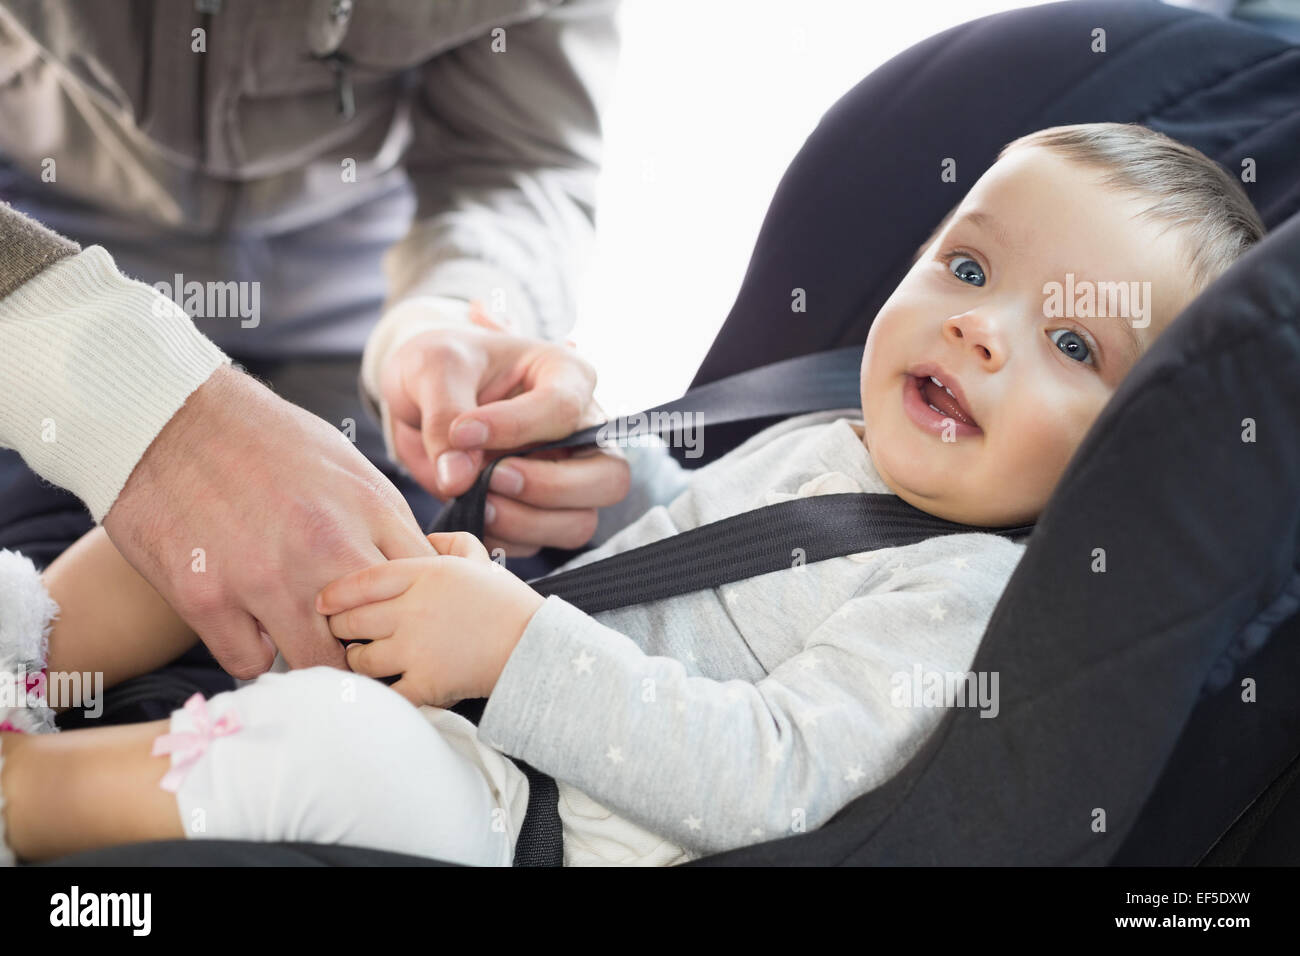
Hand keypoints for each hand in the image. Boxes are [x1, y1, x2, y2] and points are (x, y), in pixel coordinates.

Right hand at [103, 365, 433, 678]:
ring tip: (303, 640)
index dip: (414, 611)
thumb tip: (420, 569)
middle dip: (372, 647)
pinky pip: (249, 662)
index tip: (399, 619)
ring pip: (317, 664)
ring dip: (313, 658)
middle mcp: (324, 547)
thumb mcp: (347, 464)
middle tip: (354, 644)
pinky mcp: (206, 597)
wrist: (169, 415)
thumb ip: (386, 521)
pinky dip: (252, 652)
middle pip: (378, 636)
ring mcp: (264, 577)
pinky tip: (250, 628)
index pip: (422, 589)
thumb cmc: (265, 438)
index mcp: (369, 510)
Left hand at [317, 531, 544, 706]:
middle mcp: (415, 609)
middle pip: (352, 621)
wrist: (535, 647)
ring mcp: (417, 649)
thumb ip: (449, 543)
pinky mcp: (426, 684)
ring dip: (358, 660)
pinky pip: (385, 692)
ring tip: (363, 659)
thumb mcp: (479, 559)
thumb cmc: (507, 603)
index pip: (362, 581)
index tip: (322, 602)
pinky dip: (377, 694)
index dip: (334, 593)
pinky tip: (378, 690)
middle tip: (342, 632)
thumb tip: (426, 540)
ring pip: (361, 659)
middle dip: (340, 628)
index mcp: (426, 574)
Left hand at [379, 304, 629, 556]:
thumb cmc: (437, 366)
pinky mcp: (538, 512)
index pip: (564, 409)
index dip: (515, 427)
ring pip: (580, 521)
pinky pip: (538, 543)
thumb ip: (444, 416)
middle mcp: (580, 431)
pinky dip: (503, 538)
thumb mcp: (431, 368)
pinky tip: (471, 513)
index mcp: (566, 376)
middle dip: (549, 487)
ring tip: (476, 501)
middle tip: (493, 478)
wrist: (417, 395)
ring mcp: (565, 476)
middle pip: (608, 477)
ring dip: (526, 522)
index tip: (461, 432)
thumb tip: (459, 478)